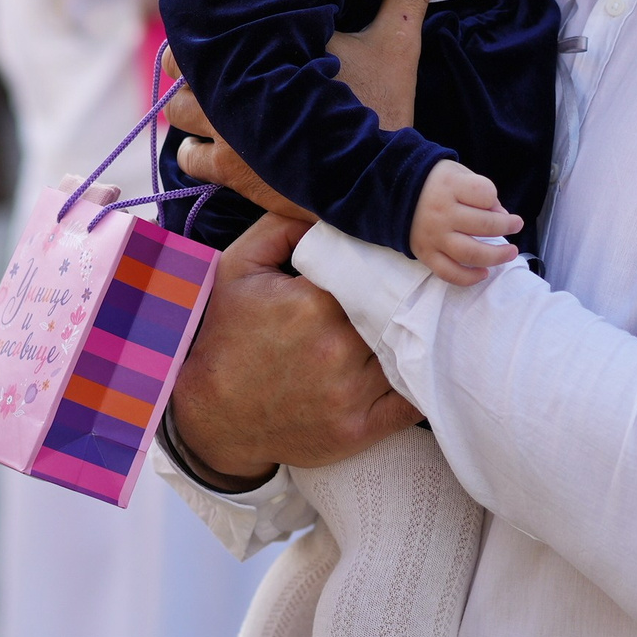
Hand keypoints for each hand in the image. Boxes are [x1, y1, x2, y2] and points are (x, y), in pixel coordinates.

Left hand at [166, 0, 436, 210]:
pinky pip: (189, 157)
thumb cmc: (382, 106)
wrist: (378, 176)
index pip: (212, 22)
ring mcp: (229, 130)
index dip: (205, 20)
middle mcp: (238, 86)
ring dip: (189, 104)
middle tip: (210, 62)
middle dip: (190, 61)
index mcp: (270, 47)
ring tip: (207, 101)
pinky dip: (195, 152)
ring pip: (177, 108)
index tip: (214, 23)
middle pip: (179, 61)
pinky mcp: (231, 170)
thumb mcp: (396, 46)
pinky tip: (212, 145)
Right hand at [168, 213, 421, 484]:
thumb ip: (281, 227)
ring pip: (406, 353)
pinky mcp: (359, 430)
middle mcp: (337, 349)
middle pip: (396, 313)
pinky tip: (421, 365)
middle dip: (407, 301)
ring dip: (415, 338)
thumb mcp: (238, 267)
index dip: (389, 267)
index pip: (376, 274)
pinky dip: (421, 382)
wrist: (210, 415)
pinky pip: (411, 402)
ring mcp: (350, 394)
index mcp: (314, 304)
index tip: (399, 263)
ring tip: (425, 322)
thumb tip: (325, 206)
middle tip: (423, 289)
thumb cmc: (225, 334)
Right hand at [409, 160, 522, 284]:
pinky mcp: (425, 254)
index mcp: (449, 186)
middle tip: (516, 225)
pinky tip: (484, 273)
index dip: (494, 199)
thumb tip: (502, 216)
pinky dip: (469, 278)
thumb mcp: (458, 173)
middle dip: (506, 227)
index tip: (493, 203)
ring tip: (510, 253)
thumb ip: (481, 190)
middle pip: (484, 225)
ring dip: (496, 256)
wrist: (394, 193)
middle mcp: (441, 212)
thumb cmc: (435, 183)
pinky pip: (449, 273)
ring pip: (471, 254)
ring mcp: (433, 236)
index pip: (485, 194)